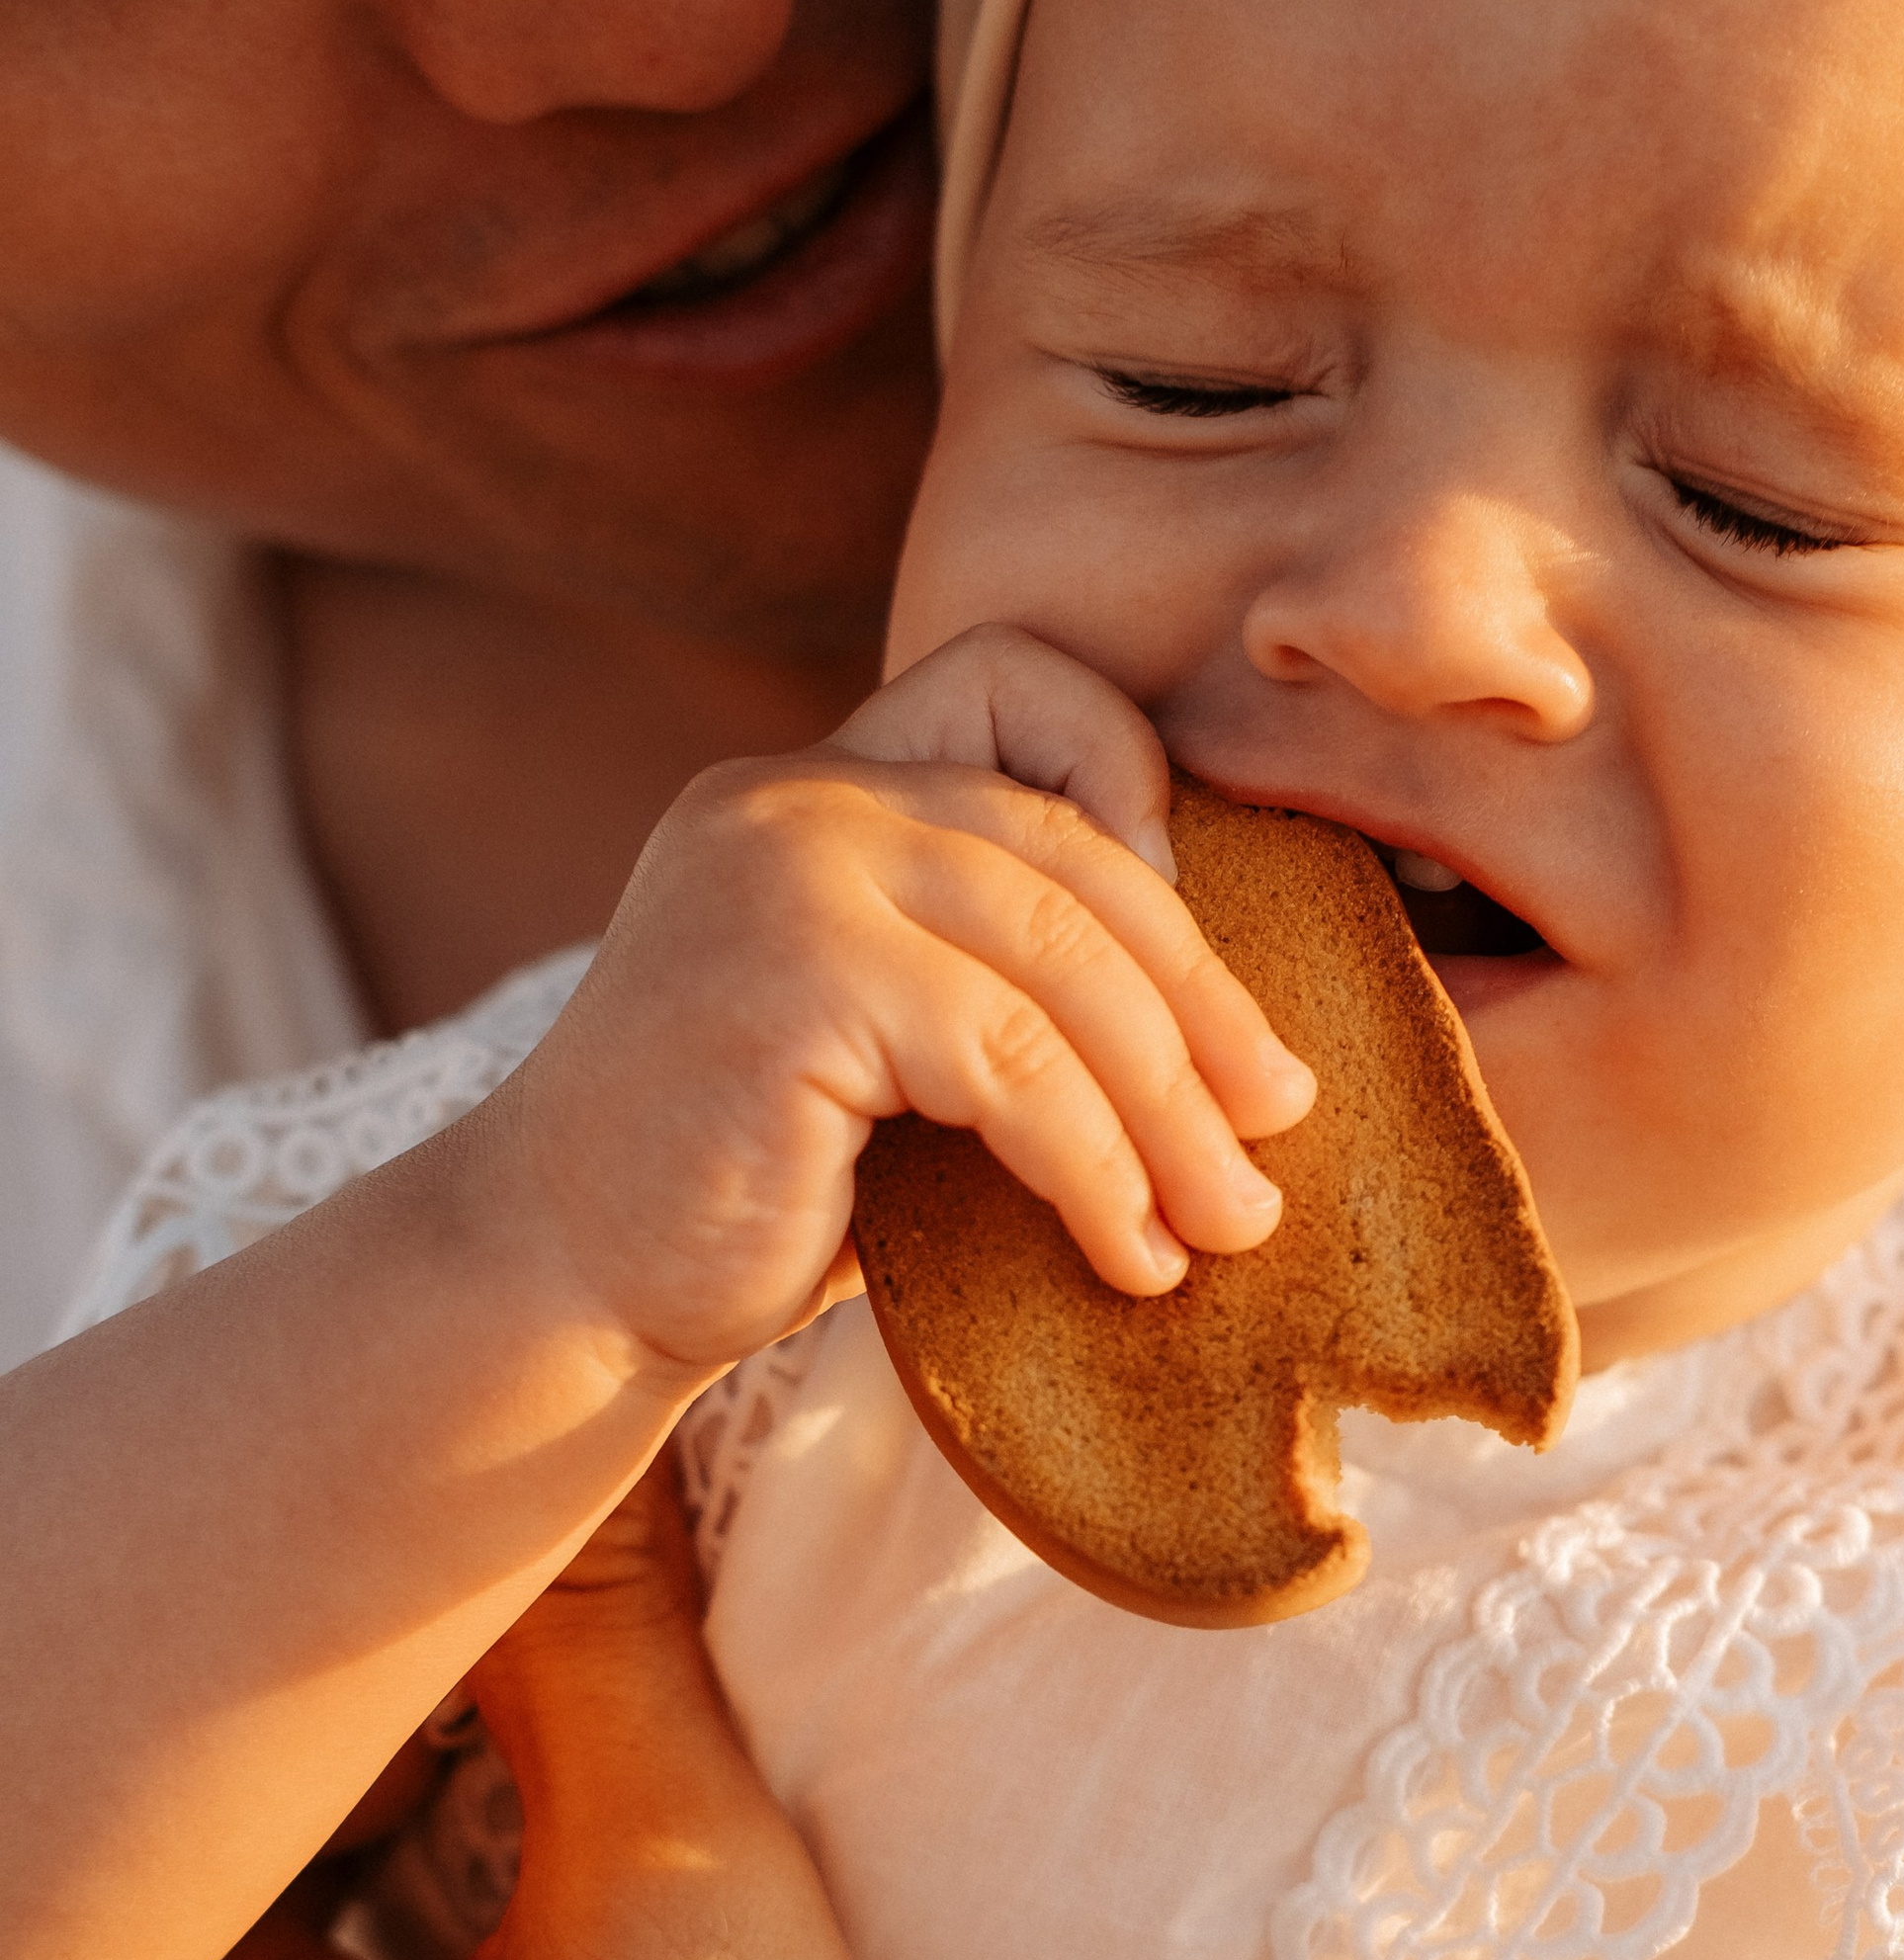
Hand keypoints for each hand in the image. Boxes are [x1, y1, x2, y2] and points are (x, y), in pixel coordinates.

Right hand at [500, 623, 1315, 1377]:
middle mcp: (791, 798)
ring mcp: (784, 875)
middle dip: (1200, 1004)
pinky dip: (1096, 1170)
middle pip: (1071, 854)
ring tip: (1228, 1222)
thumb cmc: (746, 1183)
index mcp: (811, 786)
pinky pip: (1011, 1064)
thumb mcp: (887, 1042)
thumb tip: (1234, 1033)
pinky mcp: (791, 981)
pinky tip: (1130, 1253)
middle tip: (1279, 1122)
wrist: (567, 1282)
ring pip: (1060, 970)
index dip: (1124, 763)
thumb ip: (996, 974)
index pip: (1006, 677)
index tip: (1192, 922)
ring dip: (1170, 1113)